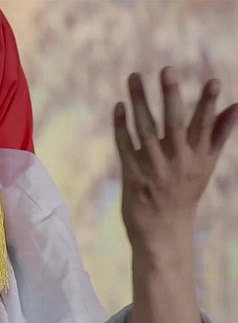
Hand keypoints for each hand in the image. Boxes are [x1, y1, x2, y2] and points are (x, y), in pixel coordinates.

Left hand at [113, 67, 237, 251]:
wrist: (163, 230)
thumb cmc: (185, 193)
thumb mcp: (206, 165)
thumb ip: (219, 135)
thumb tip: (236, 106)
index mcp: (198, 158)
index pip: (205, 126)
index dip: (209, 104)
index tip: (214, 81)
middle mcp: (178, 162)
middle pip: (174, 124)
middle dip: (171, 96)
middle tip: (167, 70)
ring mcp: (154, 168)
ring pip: (145, 129)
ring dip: (139, 102)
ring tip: (134, 77)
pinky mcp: (133, 175)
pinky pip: (125, 146)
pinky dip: (121, 126)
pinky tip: (119, 107)